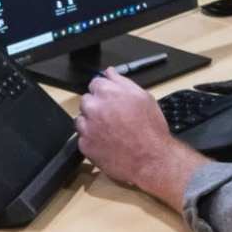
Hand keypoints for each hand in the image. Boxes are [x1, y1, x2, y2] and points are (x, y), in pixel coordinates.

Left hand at [75, 72, 204, 210]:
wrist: (150, 158)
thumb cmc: (150, 129)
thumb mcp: (143, 97)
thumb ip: (122, 82)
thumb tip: (110, 72)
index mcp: (107, 92)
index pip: (95, 83)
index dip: (104, 92)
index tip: (110, 100)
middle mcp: (93, 107)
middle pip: (86, 101)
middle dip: (96, 107)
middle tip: (112, 118)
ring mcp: (87, 127)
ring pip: (81, 119)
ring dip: (91, 123)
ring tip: (110, 132)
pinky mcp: (84, 145)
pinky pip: (83, 138)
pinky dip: (92, 140)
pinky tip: (107, 143)